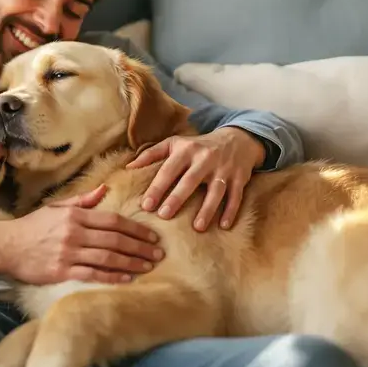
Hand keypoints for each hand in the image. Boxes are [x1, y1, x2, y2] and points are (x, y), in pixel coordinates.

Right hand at [0, 185, 163, 284]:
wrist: (6, 246)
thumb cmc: (32, 227)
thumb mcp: (56, 207)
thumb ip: (83, 201)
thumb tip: (105, 189)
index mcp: (75, 215)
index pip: (113, 220)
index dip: (135, 228)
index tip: (152, 236)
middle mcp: (74, 233)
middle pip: (115, 240)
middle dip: (140, 247)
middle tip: (158, 253)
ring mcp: (68, 253)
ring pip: (107, 258)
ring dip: (131, 262)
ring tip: (148, 266)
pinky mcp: (61, 271)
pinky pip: (92, 274)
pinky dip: (112, 276)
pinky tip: (127, 279)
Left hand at [126, 127, 266, 231]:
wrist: (236, 139)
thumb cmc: (198, 146)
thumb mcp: (175, 143)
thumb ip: (151, 154)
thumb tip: (128, 167)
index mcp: (186, 150)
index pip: (169, 170)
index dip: (157, 187)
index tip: (146, 205)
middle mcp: (205, 158)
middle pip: (190, 180)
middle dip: (177, 198)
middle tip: (164, 216)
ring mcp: (224, 169)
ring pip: (216, 191)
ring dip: (207, 209)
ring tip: (197, 227)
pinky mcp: (239, 178)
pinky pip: (235, 196)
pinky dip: (231, 211)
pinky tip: (223, 225)